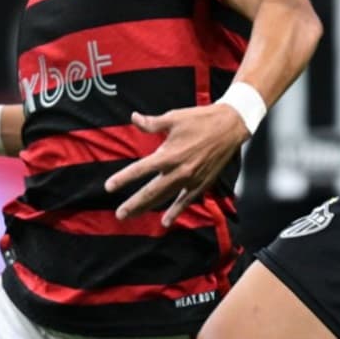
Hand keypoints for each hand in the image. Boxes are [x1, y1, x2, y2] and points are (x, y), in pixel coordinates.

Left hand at [104, 104, 249, 226]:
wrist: (230, 126)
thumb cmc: (201, 119)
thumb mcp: (174, 117)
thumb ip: (152, 123)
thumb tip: (134, 118)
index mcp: (169, 154)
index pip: (141, 169)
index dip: (124, 178)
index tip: (109, 187)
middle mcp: (178, 171)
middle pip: (151, 191)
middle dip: (134, 204)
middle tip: (120, 214)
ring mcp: (191, 180)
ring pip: (165, 198)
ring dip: (148, 208)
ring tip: (133, 216)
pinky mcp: (202, 183)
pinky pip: (186, 201)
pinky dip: (176, 212)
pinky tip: (166, 221)